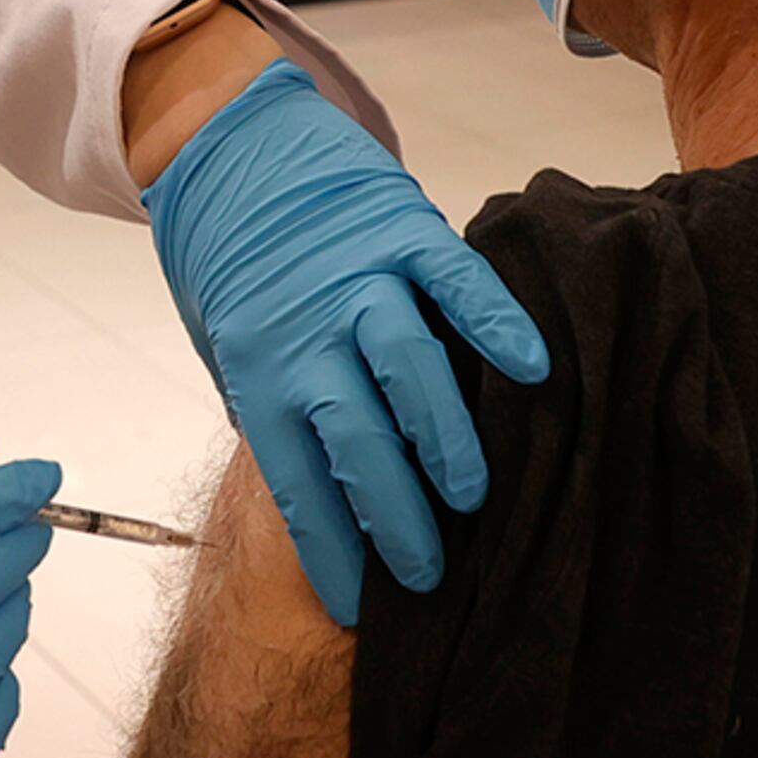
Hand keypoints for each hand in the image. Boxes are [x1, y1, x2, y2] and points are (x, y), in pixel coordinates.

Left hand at [143, 60, 551, 625]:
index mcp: (256, 371)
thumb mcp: (237, 349)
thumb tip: (333, 495)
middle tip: (431, 574)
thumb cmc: (236, 268)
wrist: (223, 148)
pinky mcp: (399, 228)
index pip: (296, 484)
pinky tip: (533, 370)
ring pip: (406, 370)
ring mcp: (355, 277)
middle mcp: (303, 330)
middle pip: (356, 443)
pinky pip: (455, 282)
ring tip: (475, 495)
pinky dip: (494, 324)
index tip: (362, 610)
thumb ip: (284, 409)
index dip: (332, 553)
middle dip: (397, 520)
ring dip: (445, 440)